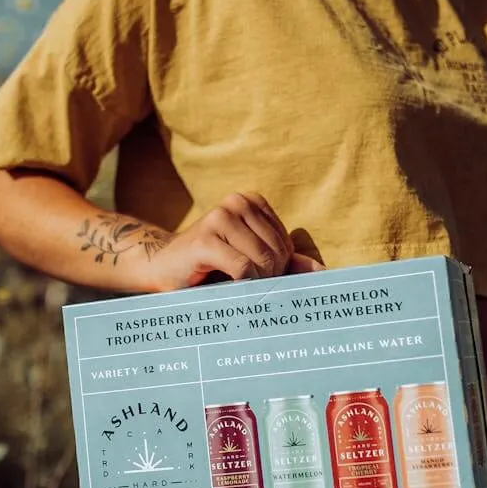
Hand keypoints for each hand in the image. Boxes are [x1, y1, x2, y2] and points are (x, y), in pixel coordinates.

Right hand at [136, 192, 324, 291]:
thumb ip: (287, 262)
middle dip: (267, 277)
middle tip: (243, 285)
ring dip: (254, 283)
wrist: (162, 268)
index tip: (254, 276)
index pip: (286, 244)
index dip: (277, 269)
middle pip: (277, 252)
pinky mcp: (205, 239)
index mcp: (250, 201)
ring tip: (233, 285)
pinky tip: (226, 286)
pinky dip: (242, 285)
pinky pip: (243, 269)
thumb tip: (324, 270)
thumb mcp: (253, 260)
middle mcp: (236, 202)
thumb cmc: (211, 267)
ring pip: (262, 261)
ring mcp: (219, 217)